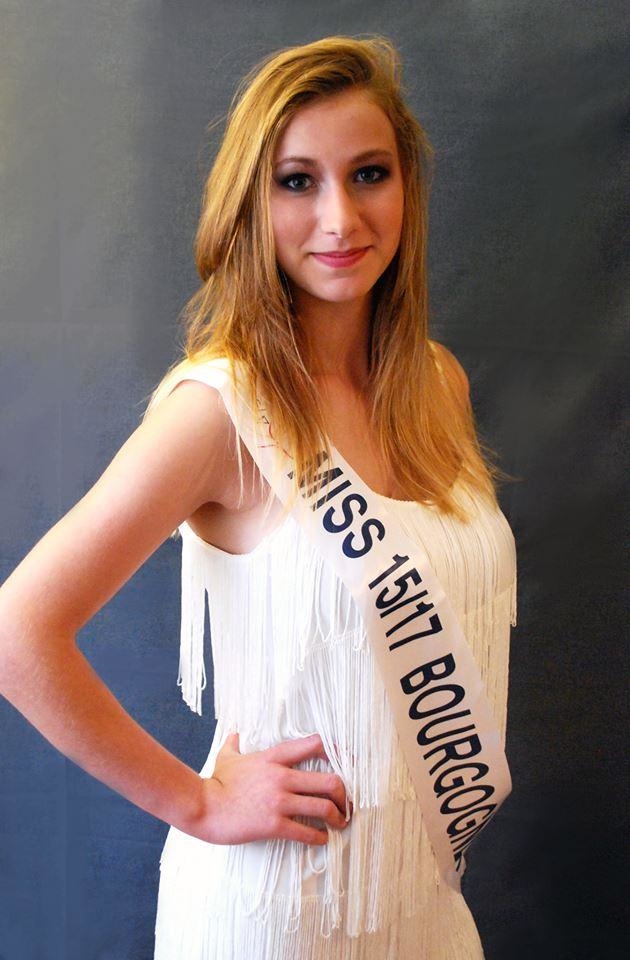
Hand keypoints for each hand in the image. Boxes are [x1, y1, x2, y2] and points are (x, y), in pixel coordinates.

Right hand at [191, 733, 348, 845]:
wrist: (202, 806)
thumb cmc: (216, 782)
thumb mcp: (227, 757)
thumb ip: (235, 744)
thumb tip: (234, 733)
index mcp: (274, 757)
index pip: (315, 744)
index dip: (336, 751)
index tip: (346, 761)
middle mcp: (282, 776)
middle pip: (330, 780)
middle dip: (343, 794)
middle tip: (346, 804)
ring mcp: (279, 801)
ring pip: (323, 807)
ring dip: (337, 817)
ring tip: (339, 823)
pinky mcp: (274, 824)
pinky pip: (306, 832)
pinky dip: (319, 837)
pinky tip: (321, 840)